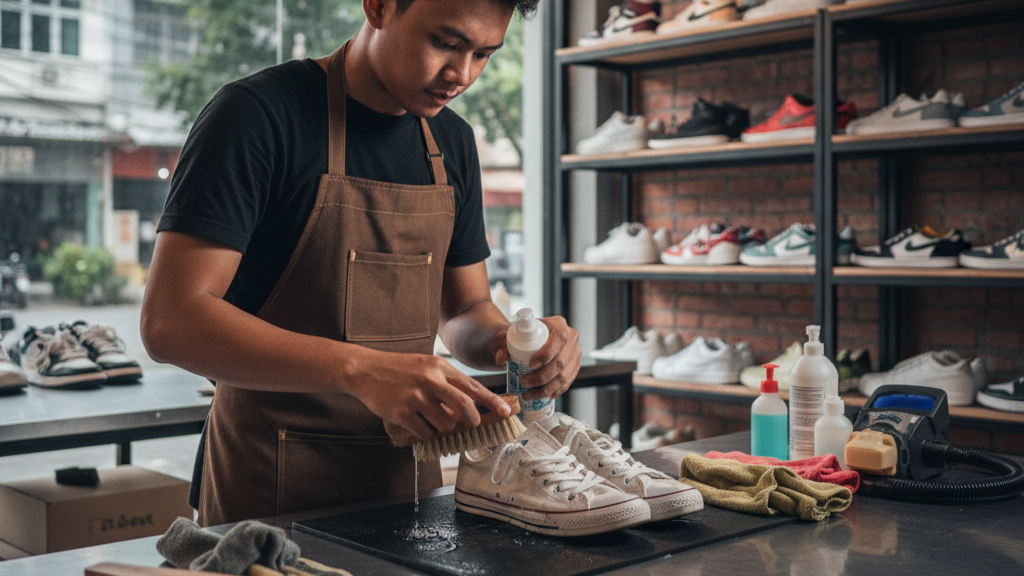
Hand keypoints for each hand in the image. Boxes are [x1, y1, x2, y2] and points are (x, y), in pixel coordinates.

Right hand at [348, 350, 510, 440]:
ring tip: (431, 418)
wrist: (365, 370)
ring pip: (446, 424)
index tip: (505, 411)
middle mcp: (430, 381)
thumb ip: (448, 382)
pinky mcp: (402, 412)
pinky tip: (417, 422)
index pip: (472, 387)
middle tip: (470, 425)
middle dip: (472, 421)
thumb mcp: (427, 365)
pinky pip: (425, 432)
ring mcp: (416, 397)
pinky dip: (425, 433)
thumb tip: (469, 406)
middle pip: (465, 409)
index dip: (492, 402)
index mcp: (440, 368)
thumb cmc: (399, 369)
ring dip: (443, 428)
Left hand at [492, 315, 580, 401]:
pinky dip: (556, 391)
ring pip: (565, 376)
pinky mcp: (575, 366)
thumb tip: (501, 359)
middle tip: (524, 382)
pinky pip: (568, 382)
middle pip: (560, 362)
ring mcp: (575, 353)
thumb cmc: (518, 337)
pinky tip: (545, 395)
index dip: (545, 356)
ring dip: (546, 389)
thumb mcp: (507, 336)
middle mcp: (571, 337)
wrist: (528, 341)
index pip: (557, 341)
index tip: (530, 365)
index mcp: (557, 325)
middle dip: (541, 377)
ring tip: (529, 394)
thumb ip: (501, 344)